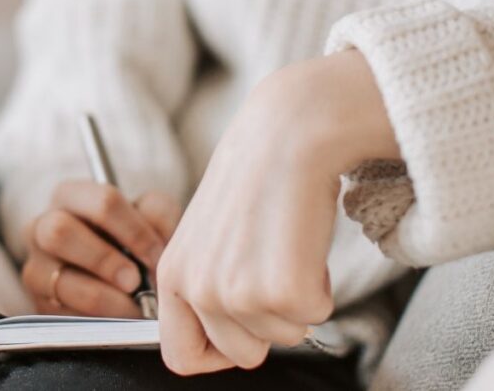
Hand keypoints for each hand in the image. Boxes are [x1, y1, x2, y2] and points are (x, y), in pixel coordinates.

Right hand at [22, 181, 180, 316]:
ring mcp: (36, 267)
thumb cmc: (132, 239)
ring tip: (131, 307)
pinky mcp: (38, 303)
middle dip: (104, 260)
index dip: (134, 230)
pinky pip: (61, 314)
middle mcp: (42, 226)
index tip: (156, 256)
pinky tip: (115, 320)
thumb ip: (158, 214)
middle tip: (135, 281)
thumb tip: (154, 241)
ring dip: (102, 296)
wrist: (116, 277)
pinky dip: (94, 320)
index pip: (103, 201)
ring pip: (58, 279)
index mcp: (71, 196)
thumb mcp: (149, 217)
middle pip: (60, 231)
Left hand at [156, 50, 399, 374]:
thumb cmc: (253, 183)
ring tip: (284, 246)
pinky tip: (303, 243)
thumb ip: (206, 286)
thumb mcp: (207, 238)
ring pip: (284, 338)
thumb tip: (227, 340)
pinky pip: (316, 318)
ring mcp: (237, 292)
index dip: (216, 353)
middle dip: (268, 323)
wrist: (285, 137)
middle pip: (242, 354)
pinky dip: (321, 286)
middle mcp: (197, 288)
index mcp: (172, 275)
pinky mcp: (281, 290)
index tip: (240, 331)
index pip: (180, 356)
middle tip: (271, 269)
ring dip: (296, 299)